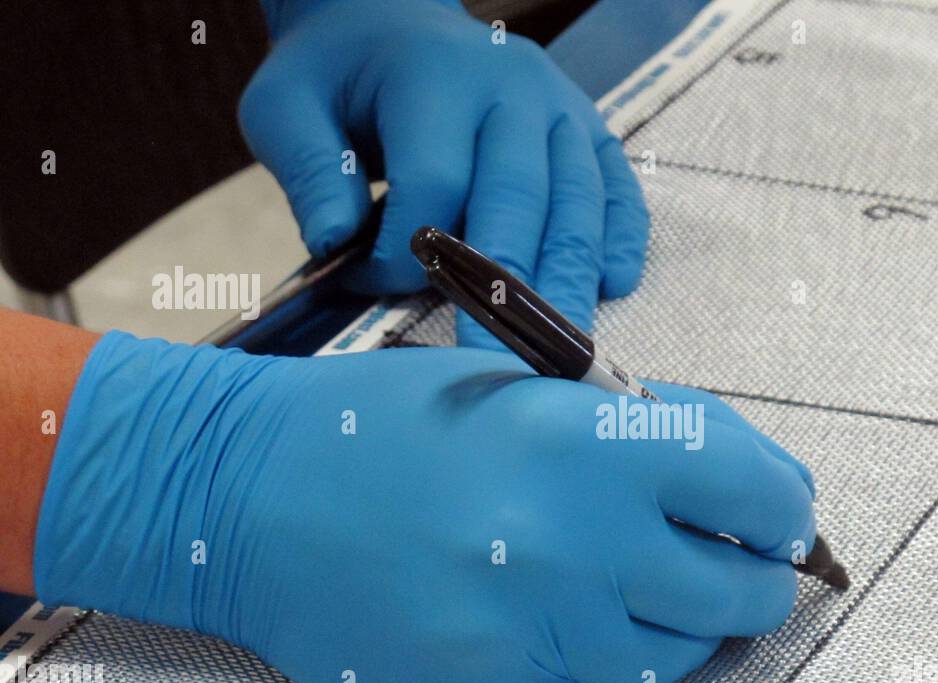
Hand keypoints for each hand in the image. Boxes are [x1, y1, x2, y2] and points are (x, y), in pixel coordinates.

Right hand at [35, 334, 816, 682]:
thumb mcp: (522, 389)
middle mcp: (571, 547)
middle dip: (757, 580)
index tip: (784, 512)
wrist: (244, 496)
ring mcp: (530, 633)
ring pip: (673, 657)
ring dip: (683, 622)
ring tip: (650, 586)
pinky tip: (559, 611)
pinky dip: (598, 652)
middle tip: (748, 565)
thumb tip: (736, 472)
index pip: (756, 491)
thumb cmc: (381, 426)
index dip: (785, 504)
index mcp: (585, 446)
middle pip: (738, 595)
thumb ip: (637, 432)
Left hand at [239, 0, 649, 344]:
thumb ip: (308, 171)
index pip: (434, 183)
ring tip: (559, 353)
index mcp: (435, 75)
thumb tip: (335, 244)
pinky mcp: (590, 129)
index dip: (404, 251)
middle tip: (497, 366)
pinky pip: (617, 189)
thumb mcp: (288, 107)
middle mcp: (512, 87)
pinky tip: (611, 286)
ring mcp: (560, 108)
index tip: (367, 285)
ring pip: (575, 205)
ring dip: (567, 283)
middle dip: (506, 292)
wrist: (390, 25)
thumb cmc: (340, 81)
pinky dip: (621, 239)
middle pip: (518, 201)